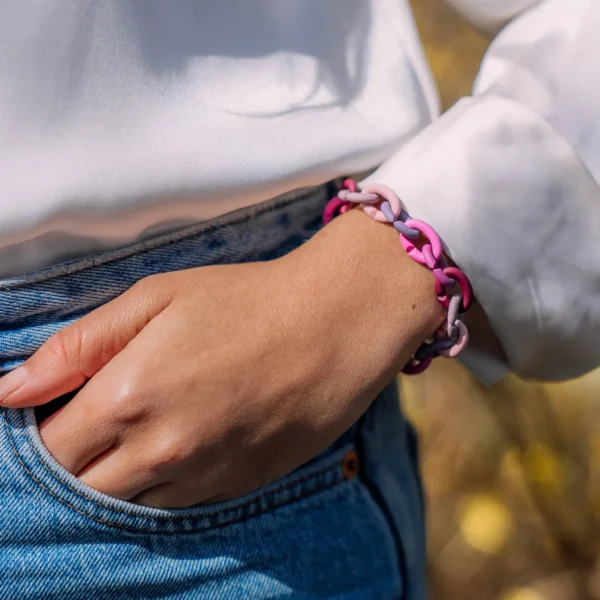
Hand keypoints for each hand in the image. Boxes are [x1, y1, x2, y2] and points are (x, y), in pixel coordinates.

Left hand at [0, 210, 443, 507]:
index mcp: (129, 397)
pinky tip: (182, 440)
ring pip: (126, 504)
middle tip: (97, 418)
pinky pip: (175, 505)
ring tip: (144, 427)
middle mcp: (160, 451)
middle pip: (80, 486)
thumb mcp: (157, 297)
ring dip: (117, 475)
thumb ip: (78, 346)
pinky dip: (161, 484)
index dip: (41, 429)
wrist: (334, 326)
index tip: (58, 409)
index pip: (47, 447)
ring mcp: (201, 477)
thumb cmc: (246, 301)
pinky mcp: (236, 488)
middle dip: (74, 459)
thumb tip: (9, 390)